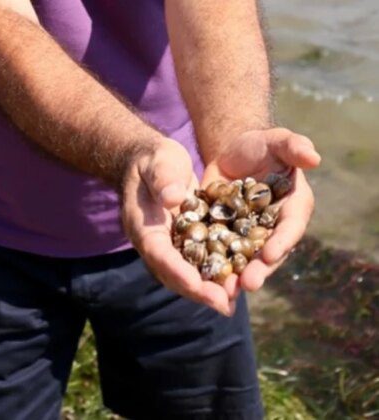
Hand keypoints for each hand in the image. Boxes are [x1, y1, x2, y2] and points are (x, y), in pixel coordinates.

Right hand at [121, 138, 234, 315]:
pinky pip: (195, 264)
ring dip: (206, 289)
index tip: (199, 285)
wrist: (148, 161)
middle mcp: (152, 241)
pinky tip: (233, 284)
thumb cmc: (153, 160)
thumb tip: (173, 199)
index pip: (159, 254)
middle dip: (198, 290)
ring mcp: (166, 245)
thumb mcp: (158, 163)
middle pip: (172, 273)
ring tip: (230, 303)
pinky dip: (211, 275)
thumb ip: (163, 180)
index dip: (179, 271)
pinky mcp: (180, 242)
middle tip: (223, 304)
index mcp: (142, 226)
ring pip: (184, 274)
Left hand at [201, 128, 320, 292]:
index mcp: (293, 208)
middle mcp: (274, 228)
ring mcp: (251, 236)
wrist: (231, 153)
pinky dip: (215, 267)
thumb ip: (293, 146)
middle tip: (248, 284)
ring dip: (237, 277)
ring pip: (246, 261)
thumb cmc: (260, 145)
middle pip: (269, 253)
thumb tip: (314, 157)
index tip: (270, 253)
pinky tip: (203, 280)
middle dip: (260, 269)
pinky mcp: (227, 237)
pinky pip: (222, 255)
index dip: (282, 242)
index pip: (290, 228)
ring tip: (225, 291)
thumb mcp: (275, 141)